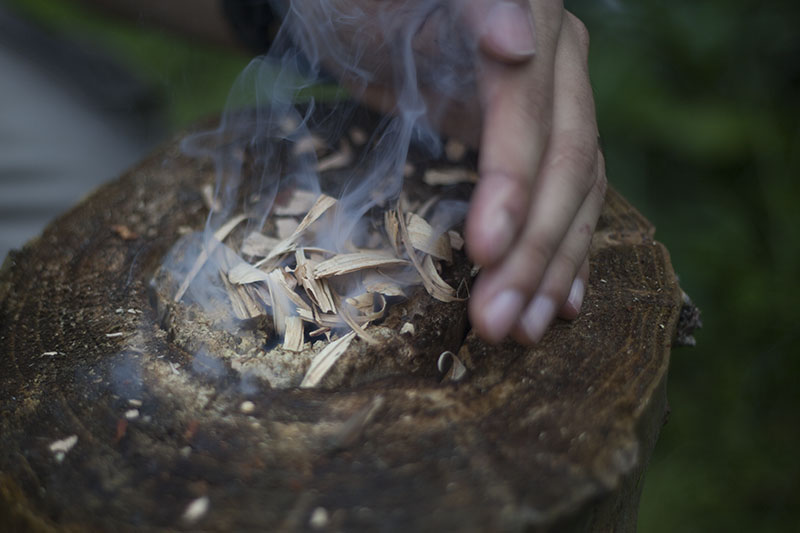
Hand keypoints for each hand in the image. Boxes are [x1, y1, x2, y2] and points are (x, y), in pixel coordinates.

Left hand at [289, 0, 605, 344]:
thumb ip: (474, 6)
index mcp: (534, 14)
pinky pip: (570, 200)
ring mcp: (557, 103)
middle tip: (497, 322)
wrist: (367, 6)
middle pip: (567, 165)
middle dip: (532, 249)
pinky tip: (561, 303)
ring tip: (524, 331)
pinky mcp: (541, 139)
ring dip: (551, 269)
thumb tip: (517, 42)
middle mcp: (560, 62)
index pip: (531, 111)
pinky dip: (564, 254)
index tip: (484, 250)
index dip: (513, 182)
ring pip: (577, 194)